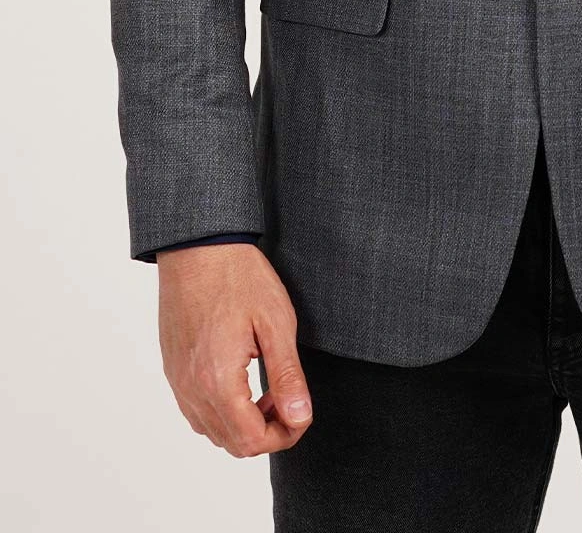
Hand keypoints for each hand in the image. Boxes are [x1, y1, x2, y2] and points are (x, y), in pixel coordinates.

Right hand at [156, 242, 312, 456]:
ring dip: (243, 424)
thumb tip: (299, 418)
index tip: (301, 415)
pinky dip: (221, 411)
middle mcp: (191, 388)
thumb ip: (287, 377)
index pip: (251, 441)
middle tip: (287, 400)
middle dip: (266, 433)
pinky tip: (241, 381)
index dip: (284, 436)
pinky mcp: (172, 368)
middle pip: (231, 443)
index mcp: (217, 381)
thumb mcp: (276, 323)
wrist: (198, 246)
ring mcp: (177, 380)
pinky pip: (195, 410)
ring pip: (211, 431)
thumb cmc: (238, 277)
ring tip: (267, 389)